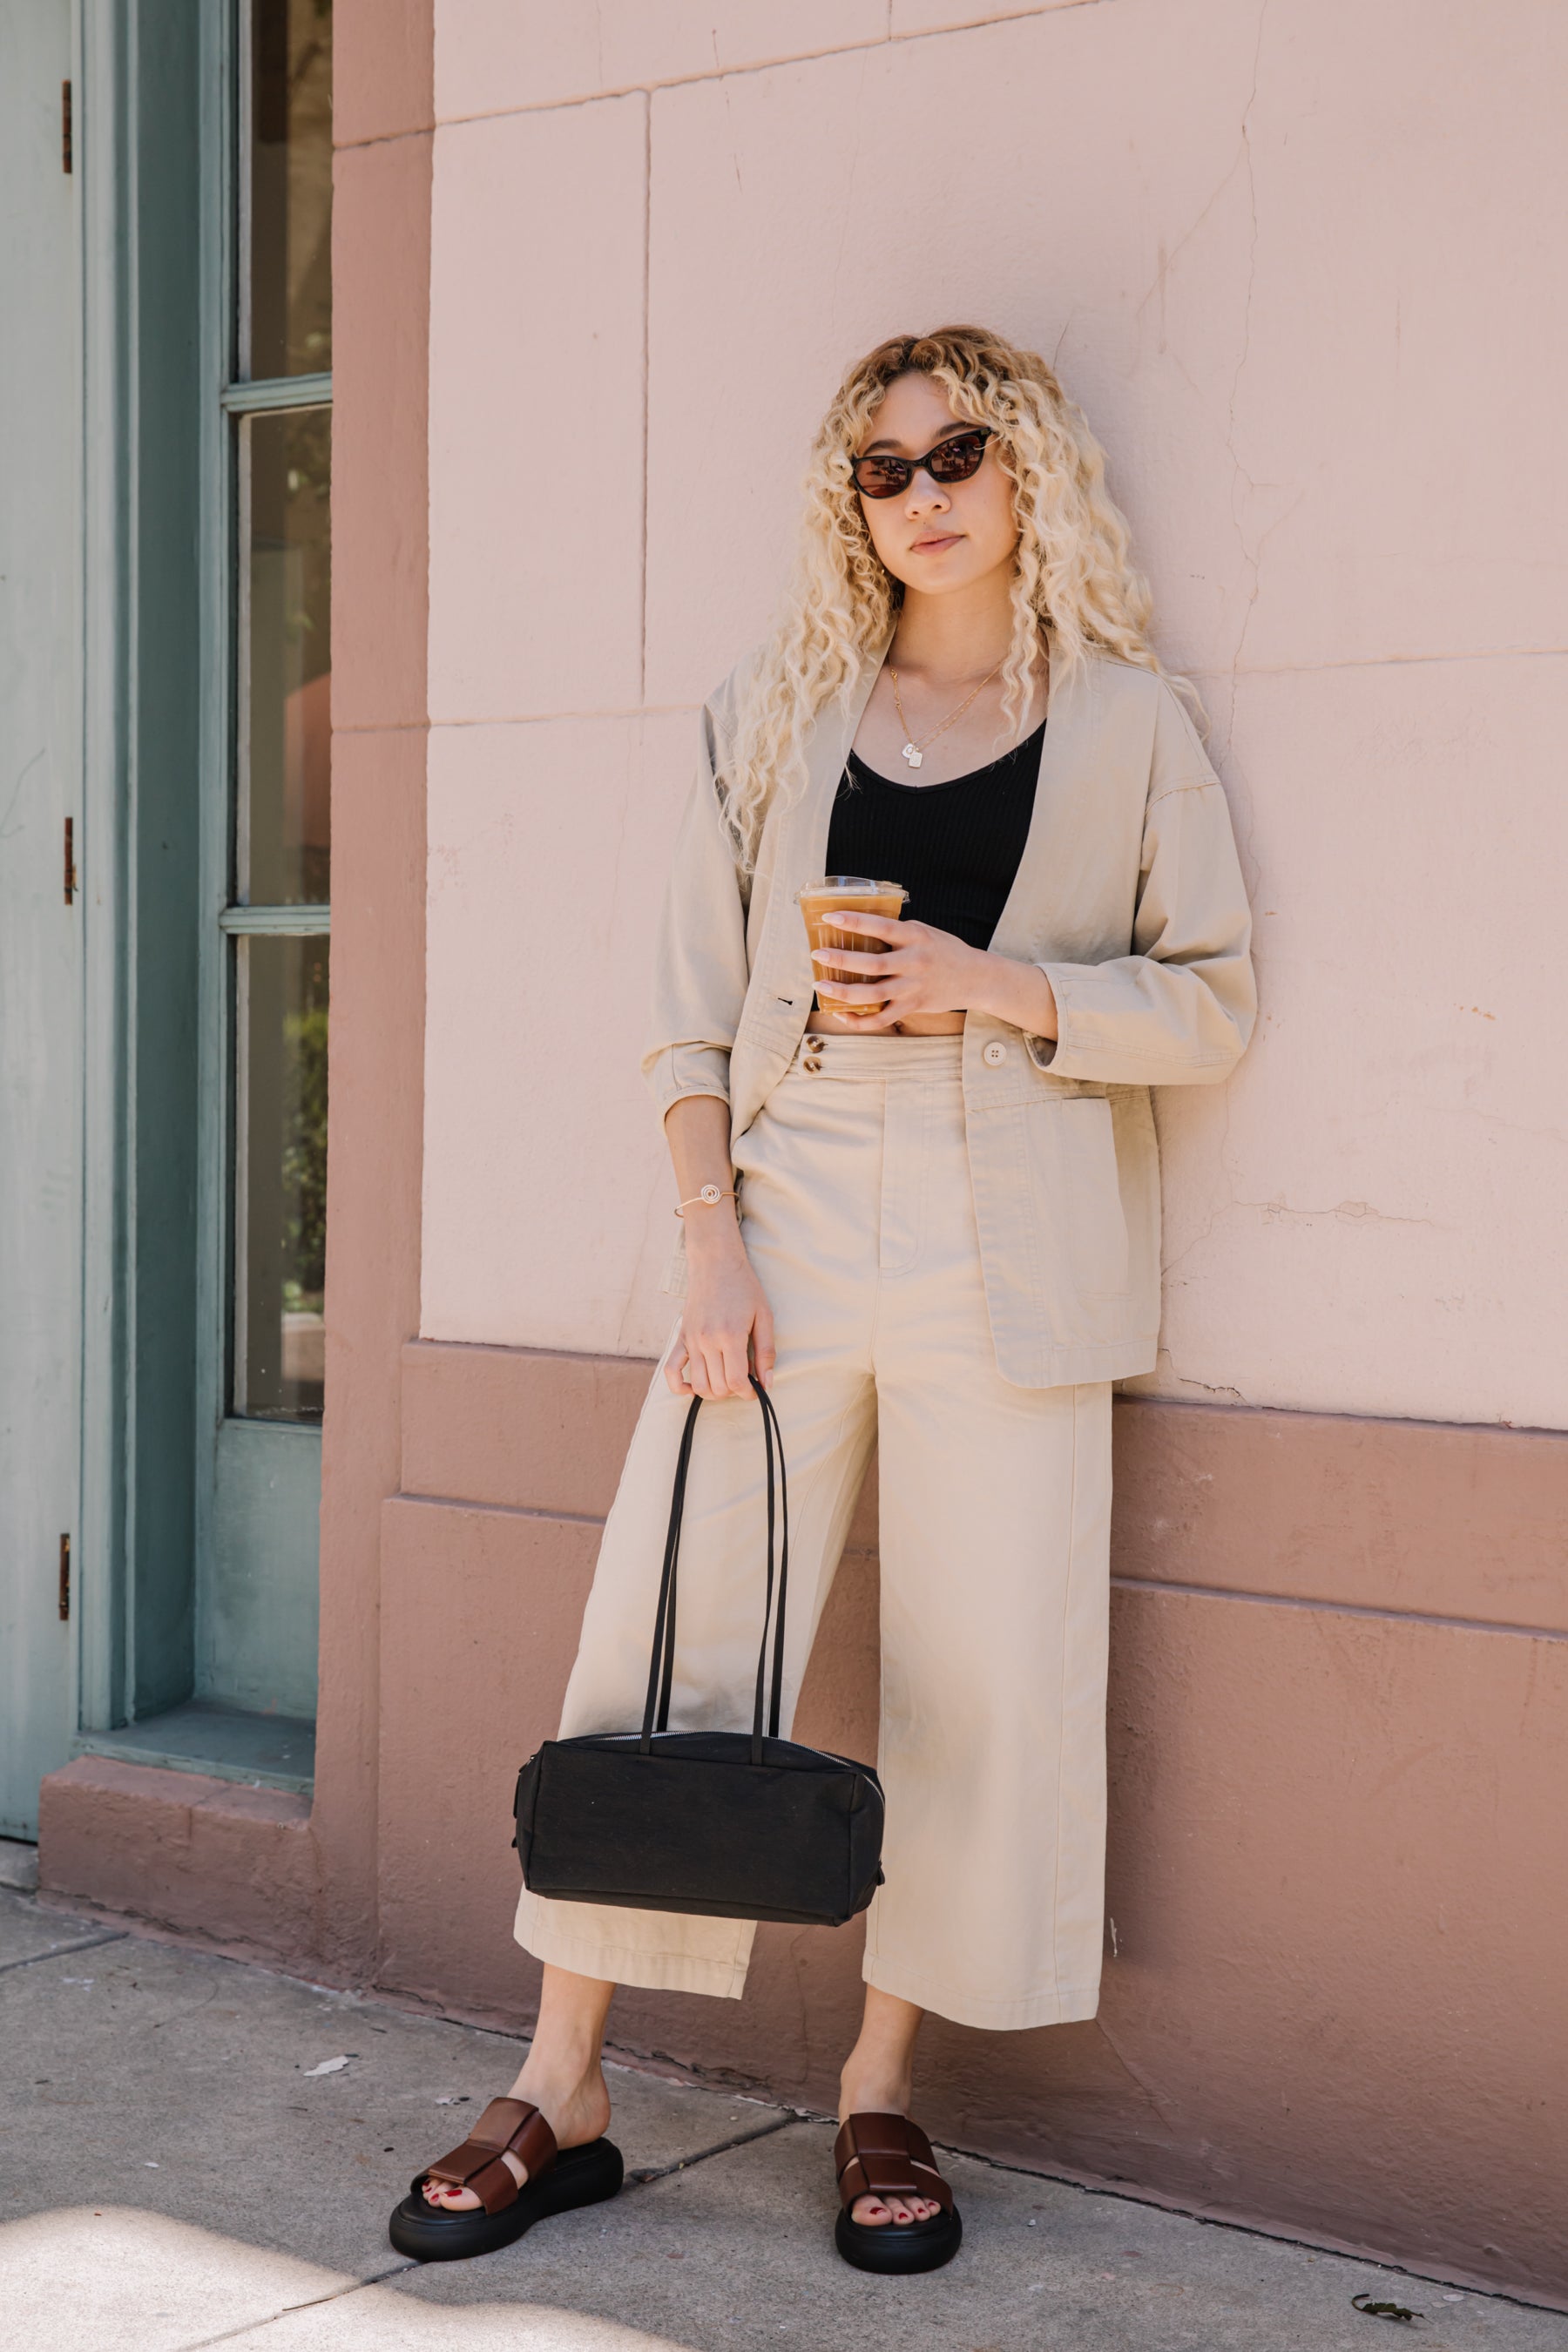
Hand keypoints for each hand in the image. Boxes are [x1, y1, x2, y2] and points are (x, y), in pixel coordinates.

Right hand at [665, 1219, 775, 1400]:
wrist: (715, 1263)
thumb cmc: (743, 1288)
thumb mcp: (764, 1317)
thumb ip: (766, 1352)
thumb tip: (767, 1383)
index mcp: (731, 1336)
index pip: (737, 1381)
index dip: (749, 1392)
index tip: (755, 1389)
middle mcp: (707, 1341)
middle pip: (718, 1387)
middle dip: (734, 1392)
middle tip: (744, 1381)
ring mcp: (691, 1340)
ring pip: (698, 1385)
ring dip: (714, 1392)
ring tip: (725, 1382)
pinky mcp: (680, 1337)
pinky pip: (671, 1370)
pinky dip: (680, 1386)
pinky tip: (694, 1387)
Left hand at [811, 913, 1057, 1036]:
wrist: (975, 977)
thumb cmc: (944, 951)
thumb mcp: (925, 932)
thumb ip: (898, 932)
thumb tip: (861, 925)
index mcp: (916, 937)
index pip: (882, 927)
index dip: (856, 922)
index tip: (830, 917)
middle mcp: (914, 962)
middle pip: (873, 964)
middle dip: (842, 960)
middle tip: (818, 955)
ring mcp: (913, 988)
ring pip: (873, 994)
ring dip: (844, 992)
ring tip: (821, 987)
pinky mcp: (913, 1006)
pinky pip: (883, 1018)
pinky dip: (861, 1020)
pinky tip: (843, 1015)